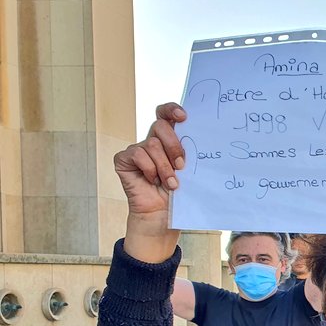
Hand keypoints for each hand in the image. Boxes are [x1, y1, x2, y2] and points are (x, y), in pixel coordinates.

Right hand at [113, 102, 186, 217]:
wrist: (163, 215)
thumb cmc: (178, 194)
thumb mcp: (188, 171)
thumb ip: (188, 153)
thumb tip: (201, 138)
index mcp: (169, 140)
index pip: (166, 115)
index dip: (172, 109)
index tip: (183, 116)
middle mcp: (152, 142)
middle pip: (160, 126)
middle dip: (174, 145)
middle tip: (181, 165)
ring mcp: (137, 150)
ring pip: (152, 144)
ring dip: (165, 166)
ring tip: (171, 183)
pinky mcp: (123, 159)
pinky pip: (138, 154)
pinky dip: (149, 169)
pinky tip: (152, 181)